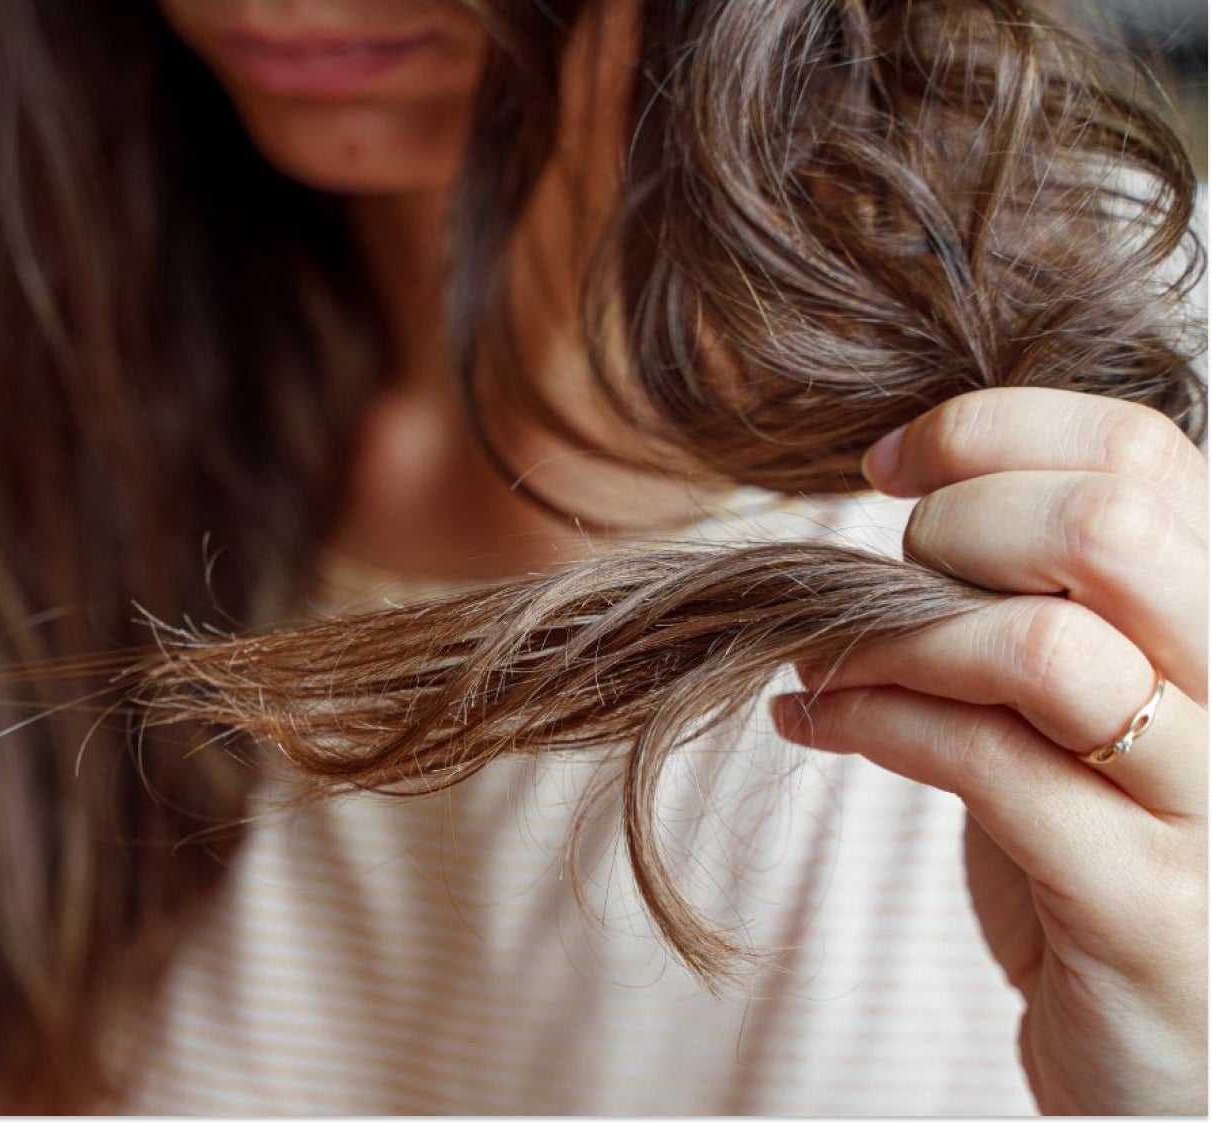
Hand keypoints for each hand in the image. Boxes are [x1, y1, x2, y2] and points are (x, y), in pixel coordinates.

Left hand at [771, 387, 1206, 1114]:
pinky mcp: (1143, 900)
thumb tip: (904, 488)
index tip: (887, 466)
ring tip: (824, 661)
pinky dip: (871, 725)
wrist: (1170, 1049)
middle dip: (954, 527)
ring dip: (894, 637)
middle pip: (1109, 525)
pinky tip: (813, 723)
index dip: (990, 431)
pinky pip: (987, 768)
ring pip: (1043, 650)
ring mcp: (1207, 796)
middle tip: (885, 577)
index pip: (1139, 448)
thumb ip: (1032, 591)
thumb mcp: (1079, 694)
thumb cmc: (1105, 844)